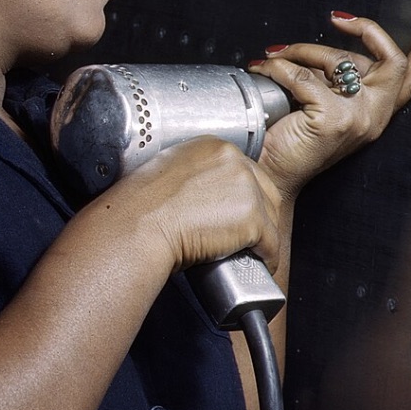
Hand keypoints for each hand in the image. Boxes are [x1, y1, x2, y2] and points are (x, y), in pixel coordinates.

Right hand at [107, 134, 284, 272]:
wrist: (138, 226)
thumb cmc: (141, 207)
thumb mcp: (167, 172)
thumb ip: (192, 174)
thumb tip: (202, 194)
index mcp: (213, 146)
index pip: (245, 171)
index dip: (244, 196)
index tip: (238, 212)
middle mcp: (234, 161)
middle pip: (265, 190)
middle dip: (259, 215)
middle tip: (245, 235)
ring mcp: (247, 188)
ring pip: (271, 216)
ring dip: (263, 236)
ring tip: (249, 251)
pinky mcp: (252, 217)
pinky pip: (271, 242)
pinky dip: (268, 256)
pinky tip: (259, 263)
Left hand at [245, 11, 410, 200]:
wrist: (269, 176)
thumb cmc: (291, 142)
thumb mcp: (325, 104)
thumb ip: (337, 79)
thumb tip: (328, 47)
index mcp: (377, 114)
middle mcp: (374, 117)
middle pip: (393, 61)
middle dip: (367, 30)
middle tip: (337, 19)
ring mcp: (357, 118)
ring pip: (339, 59)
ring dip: (302, 48)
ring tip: (277, 55)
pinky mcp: (331, 120)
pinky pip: (302, 75)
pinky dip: (277, 66)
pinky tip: (264, 68)